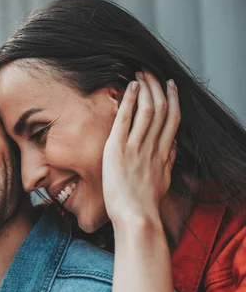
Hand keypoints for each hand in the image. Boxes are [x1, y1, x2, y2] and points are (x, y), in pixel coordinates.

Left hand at [102, 71, 179, 228]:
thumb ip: (168, 162)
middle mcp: (153, 147)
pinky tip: (129, 87)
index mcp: (164, 154)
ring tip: (140, 73)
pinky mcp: (118, 150)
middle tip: (151, 72)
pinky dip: (129, 101)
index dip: (173, 99)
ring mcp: (137, 148)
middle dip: (157, 87)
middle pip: (162, 109)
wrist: (136, 218)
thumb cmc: (144, 205)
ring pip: (147, 110)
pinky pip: (125, 120)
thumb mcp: (163, 181)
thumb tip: (172, 148)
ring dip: (145, 88)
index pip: (173, 119)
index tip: (170, 85)